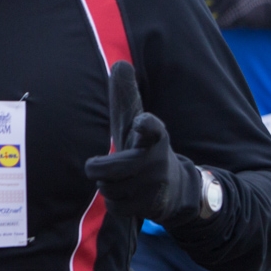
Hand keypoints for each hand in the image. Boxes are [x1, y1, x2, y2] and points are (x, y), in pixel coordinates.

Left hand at [84, 61, 203, 225]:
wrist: (174, 188)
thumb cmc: (144, 148)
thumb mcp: (136, 122)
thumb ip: (126, 96)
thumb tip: (120, 64)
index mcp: (154, 135)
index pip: (152, 128)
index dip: (146, 125)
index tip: (142, 122)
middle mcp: (156, 159)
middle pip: (112, 169)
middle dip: (98, 168)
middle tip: (96, 166)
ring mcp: (155, 184)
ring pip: (110, 188)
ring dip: (107, 185)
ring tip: (119, 180)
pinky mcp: (153, 205)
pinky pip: (116, 206)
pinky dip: (114, 202)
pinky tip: (125, 195)